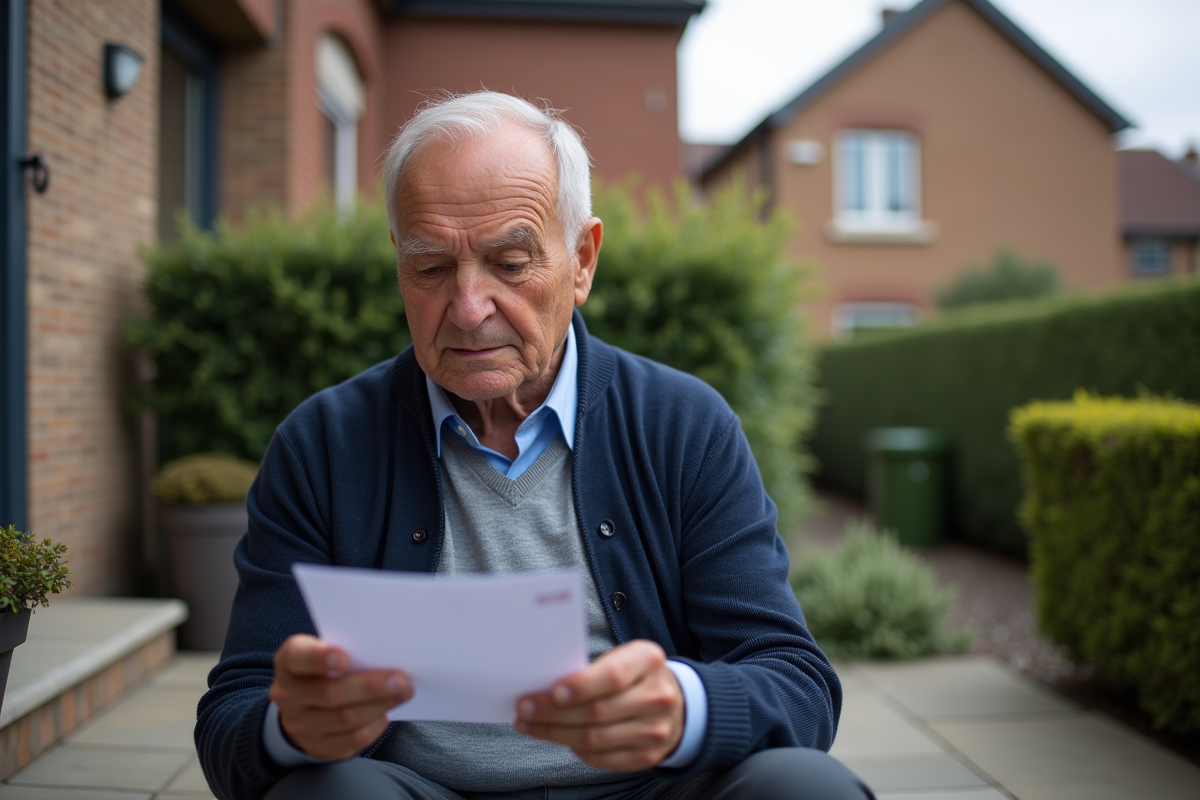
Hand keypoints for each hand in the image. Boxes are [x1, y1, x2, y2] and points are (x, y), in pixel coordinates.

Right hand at [268, 634, 411, 759]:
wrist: (301, 707)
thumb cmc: (322, 669)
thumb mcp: (322, 651)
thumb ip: (346, 648)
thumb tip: (385, 652)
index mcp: (289, 663)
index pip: (299, 658)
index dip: (320, 658)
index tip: (344, 658)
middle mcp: (289, 695)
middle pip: (331, 693)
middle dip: (370, 687)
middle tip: (401, 680)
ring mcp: (300, 725)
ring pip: (346, 718)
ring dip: (380, 705)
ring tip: (404, 692)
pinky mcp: (318, 747)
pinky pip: (353, 739)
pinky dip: (375, 725)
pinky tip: (387, 712)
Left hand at [514, 640, 683, 770]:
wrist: (675, 703)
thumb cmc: (635, 676)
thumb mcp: (623, 658)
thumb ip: (593, 670)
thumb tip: (544, 688)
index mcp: (649, 661)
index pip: (613, 676)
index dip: (581, 686)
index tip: (551, 692)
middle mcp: (657, 696)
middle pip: (598, 711)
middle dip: (554, 713)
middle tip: (524, 710)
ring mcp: (655, 730)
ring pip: (595, 739)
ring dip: (556, 734)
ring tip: (530, 726)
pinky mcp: (647, 756)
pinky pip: (602, 758)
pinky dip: (575, 750)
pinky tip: (558, 738)